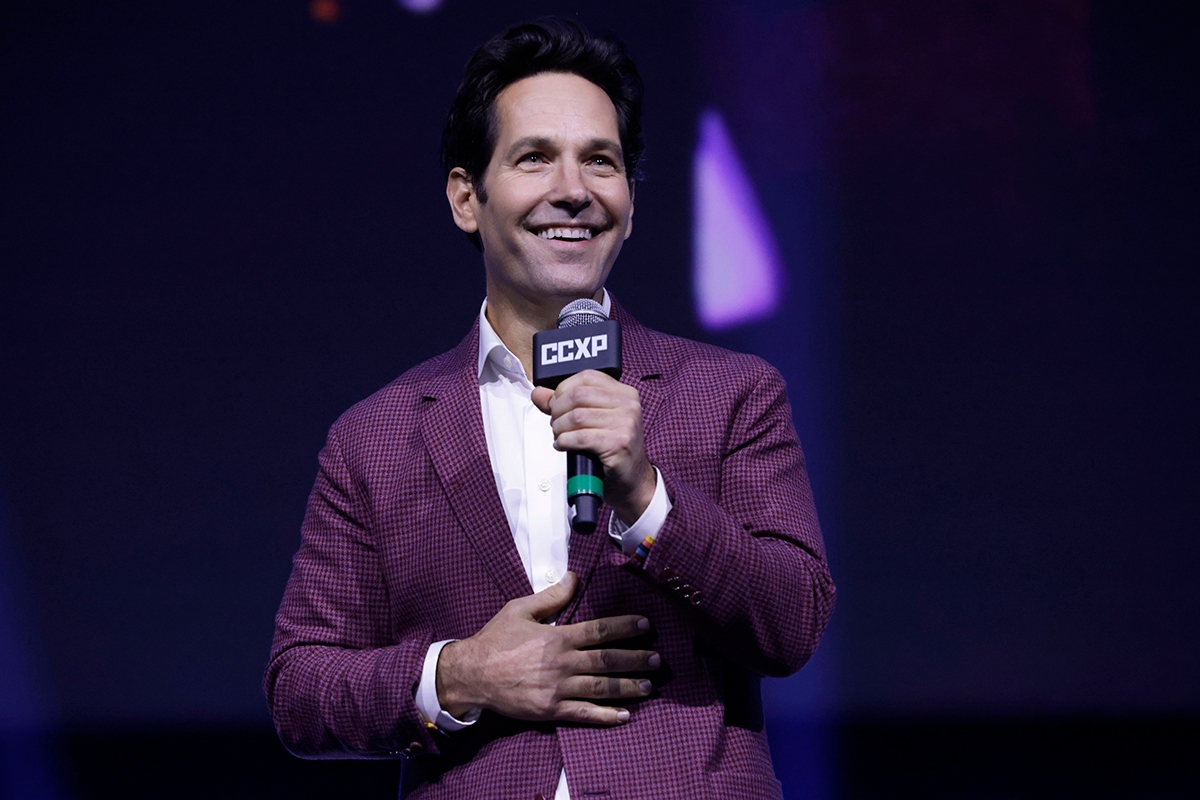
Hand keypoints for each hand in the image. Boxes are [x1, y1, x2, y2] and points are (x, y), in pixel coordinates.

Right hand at [436, 572, 659, 724]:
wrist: (471, 675)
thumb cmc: (494, 640)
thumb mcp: (519, 609)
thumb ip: (550, 596)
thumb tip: (574, 577)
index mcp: (557, 637)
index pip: (599, 630)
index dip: (624, 627)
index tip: (645, 626)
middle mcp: (562, 663)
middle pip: (607, 660)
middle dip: (635, 659)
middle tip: (656, 659)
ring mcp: (557, 689)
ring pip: (601, 688)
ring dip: (627, 687)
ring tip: (648, 686)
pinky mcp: (550, 710)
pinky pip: (583, 714)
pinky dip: (606, 716)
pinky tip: (625, 716)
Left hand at [531, 370, 655, 522]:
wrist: (632, 480)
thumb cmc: (613, 449)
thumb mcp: (593, 420)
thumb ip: (565, 404)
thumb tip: (539, 393)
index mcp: (625, 393)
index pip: (587, 377)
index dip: (563, 389)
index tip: (556, 403)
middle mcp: (628, 405)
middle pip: (578, 396)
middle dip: (558, 410)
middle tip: (556, 423)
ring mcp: (625, 424)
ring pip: (576, 417)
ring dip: (559, 429)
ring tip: (560, 436)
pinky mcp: (618, 444)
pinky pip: (580, 437)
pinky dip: (564, 442)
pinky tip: (564, 446)